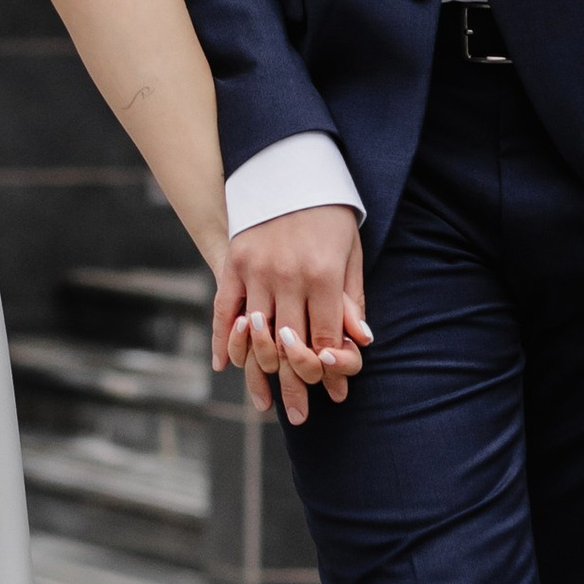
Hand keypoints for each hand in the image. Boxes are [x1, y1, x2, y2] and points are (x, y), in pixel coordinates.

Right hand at [212, 204, 368, 422]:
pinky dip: (223, 339)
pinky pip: (222, 308)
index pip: (323, 337)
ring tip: (264, 404)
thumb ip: (353, 298)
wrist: (290, 166)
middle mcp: (286, 277)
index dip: (328, 369)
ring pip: (255, 334)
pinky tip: (224, 365)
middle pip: (289, 345)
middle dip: (296, 385)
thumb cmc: (330, 212)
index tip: (333, 395)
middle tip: (300, 418)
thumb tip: (361, 342)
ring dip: (259, 373)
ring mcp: (255, 270)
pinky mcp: (233, 263)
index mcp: (322, 275)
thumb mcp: (350, 251)